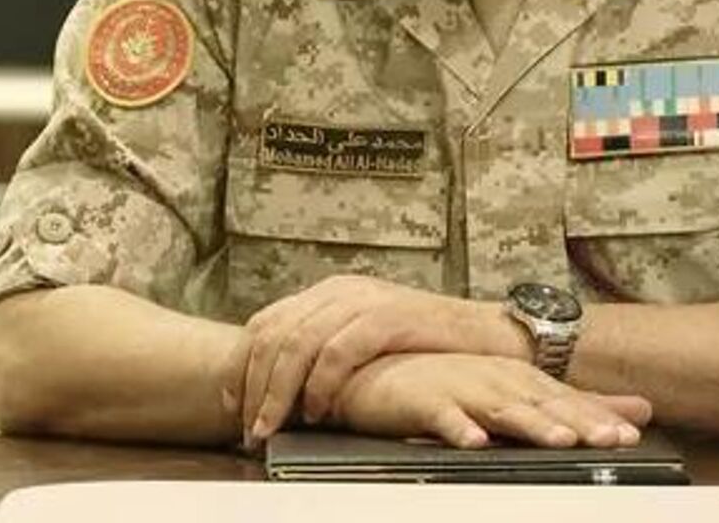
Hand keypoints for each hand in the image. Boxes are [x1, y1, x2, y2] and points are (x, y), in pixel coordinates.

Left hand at [234, 275, 515, 448]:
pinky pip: (339, 352)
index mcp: (331, 291)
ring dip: (279, 392)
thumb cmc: (427, 346)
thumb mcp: (368, 339)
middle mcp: (342, 290)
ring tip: (274, 427)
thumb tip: (283, 387)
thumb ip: (329, 349)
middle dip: (254, 386)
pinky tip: (320, 412)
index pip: (268, 323)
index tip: (232, 404)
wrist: (487, 334)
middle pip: (276, 335)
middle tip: (251, 429)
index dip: (242, 365)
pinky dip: (322, 385)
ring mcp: (366, 300)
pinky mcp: (390, 316)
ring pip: (300, 344)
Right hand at [333, 353, 649, 449]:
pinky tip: (475, 441)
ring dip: (529, 423)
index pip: (567, 400)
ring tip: (558, 440)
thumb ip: (575, 404)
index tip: (631, 435)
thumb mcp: (520, 392)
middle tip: (609, 439)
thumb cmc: (452, 384)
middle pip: (543, 404)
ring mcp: (462, 387)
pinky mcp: (424, 400)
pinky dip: (459, 427)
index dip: (599, 417)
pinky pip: (442, 415)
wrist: (383, 372)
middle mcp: (498, 379)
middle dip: (577, 422)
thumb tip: (636, 411)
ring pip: (501, 407)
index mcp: (521, 379)